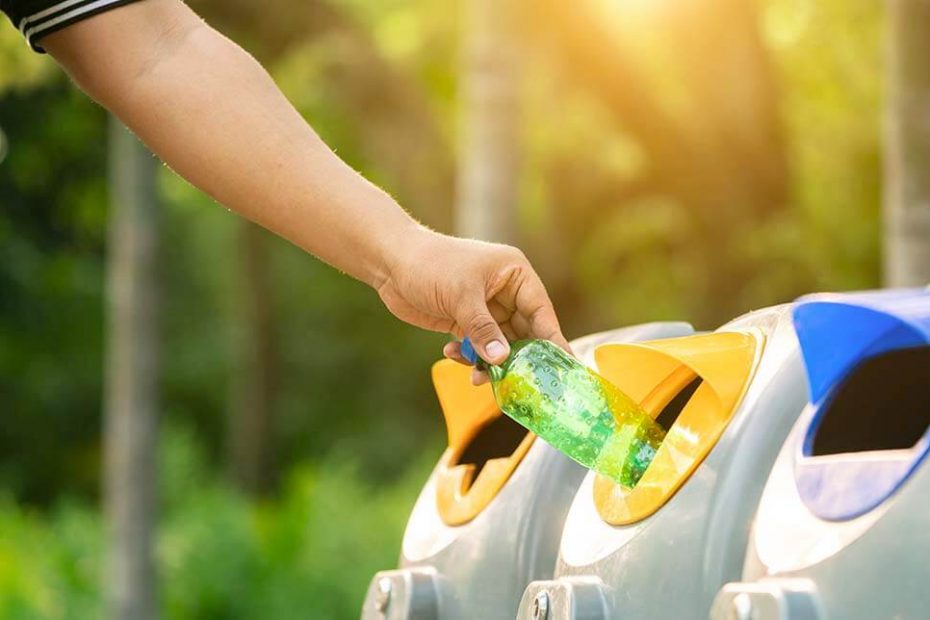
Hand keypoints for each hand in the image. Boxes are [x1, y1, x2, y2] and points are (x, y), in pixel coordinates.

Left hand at [376, 229, 569, 382]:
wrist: (390, 262)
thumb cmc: (430, 265)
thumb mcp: (461, 296)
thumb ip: (483, 329)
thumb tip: (502, 361)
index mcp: (514, 274)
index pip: (541, 311)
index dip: (552, 339)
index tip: (563, 366)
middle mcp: (505, 291)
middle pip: (524, 333)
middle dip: (518, 358)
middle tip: (522, 385)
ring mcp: (485, 308)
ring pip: (500, 345)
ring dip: (490, 362)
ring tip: (478, 378)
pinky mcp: (465, 321)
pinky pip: (478, 347)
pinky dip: (469, 356)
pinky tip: (451, 353)